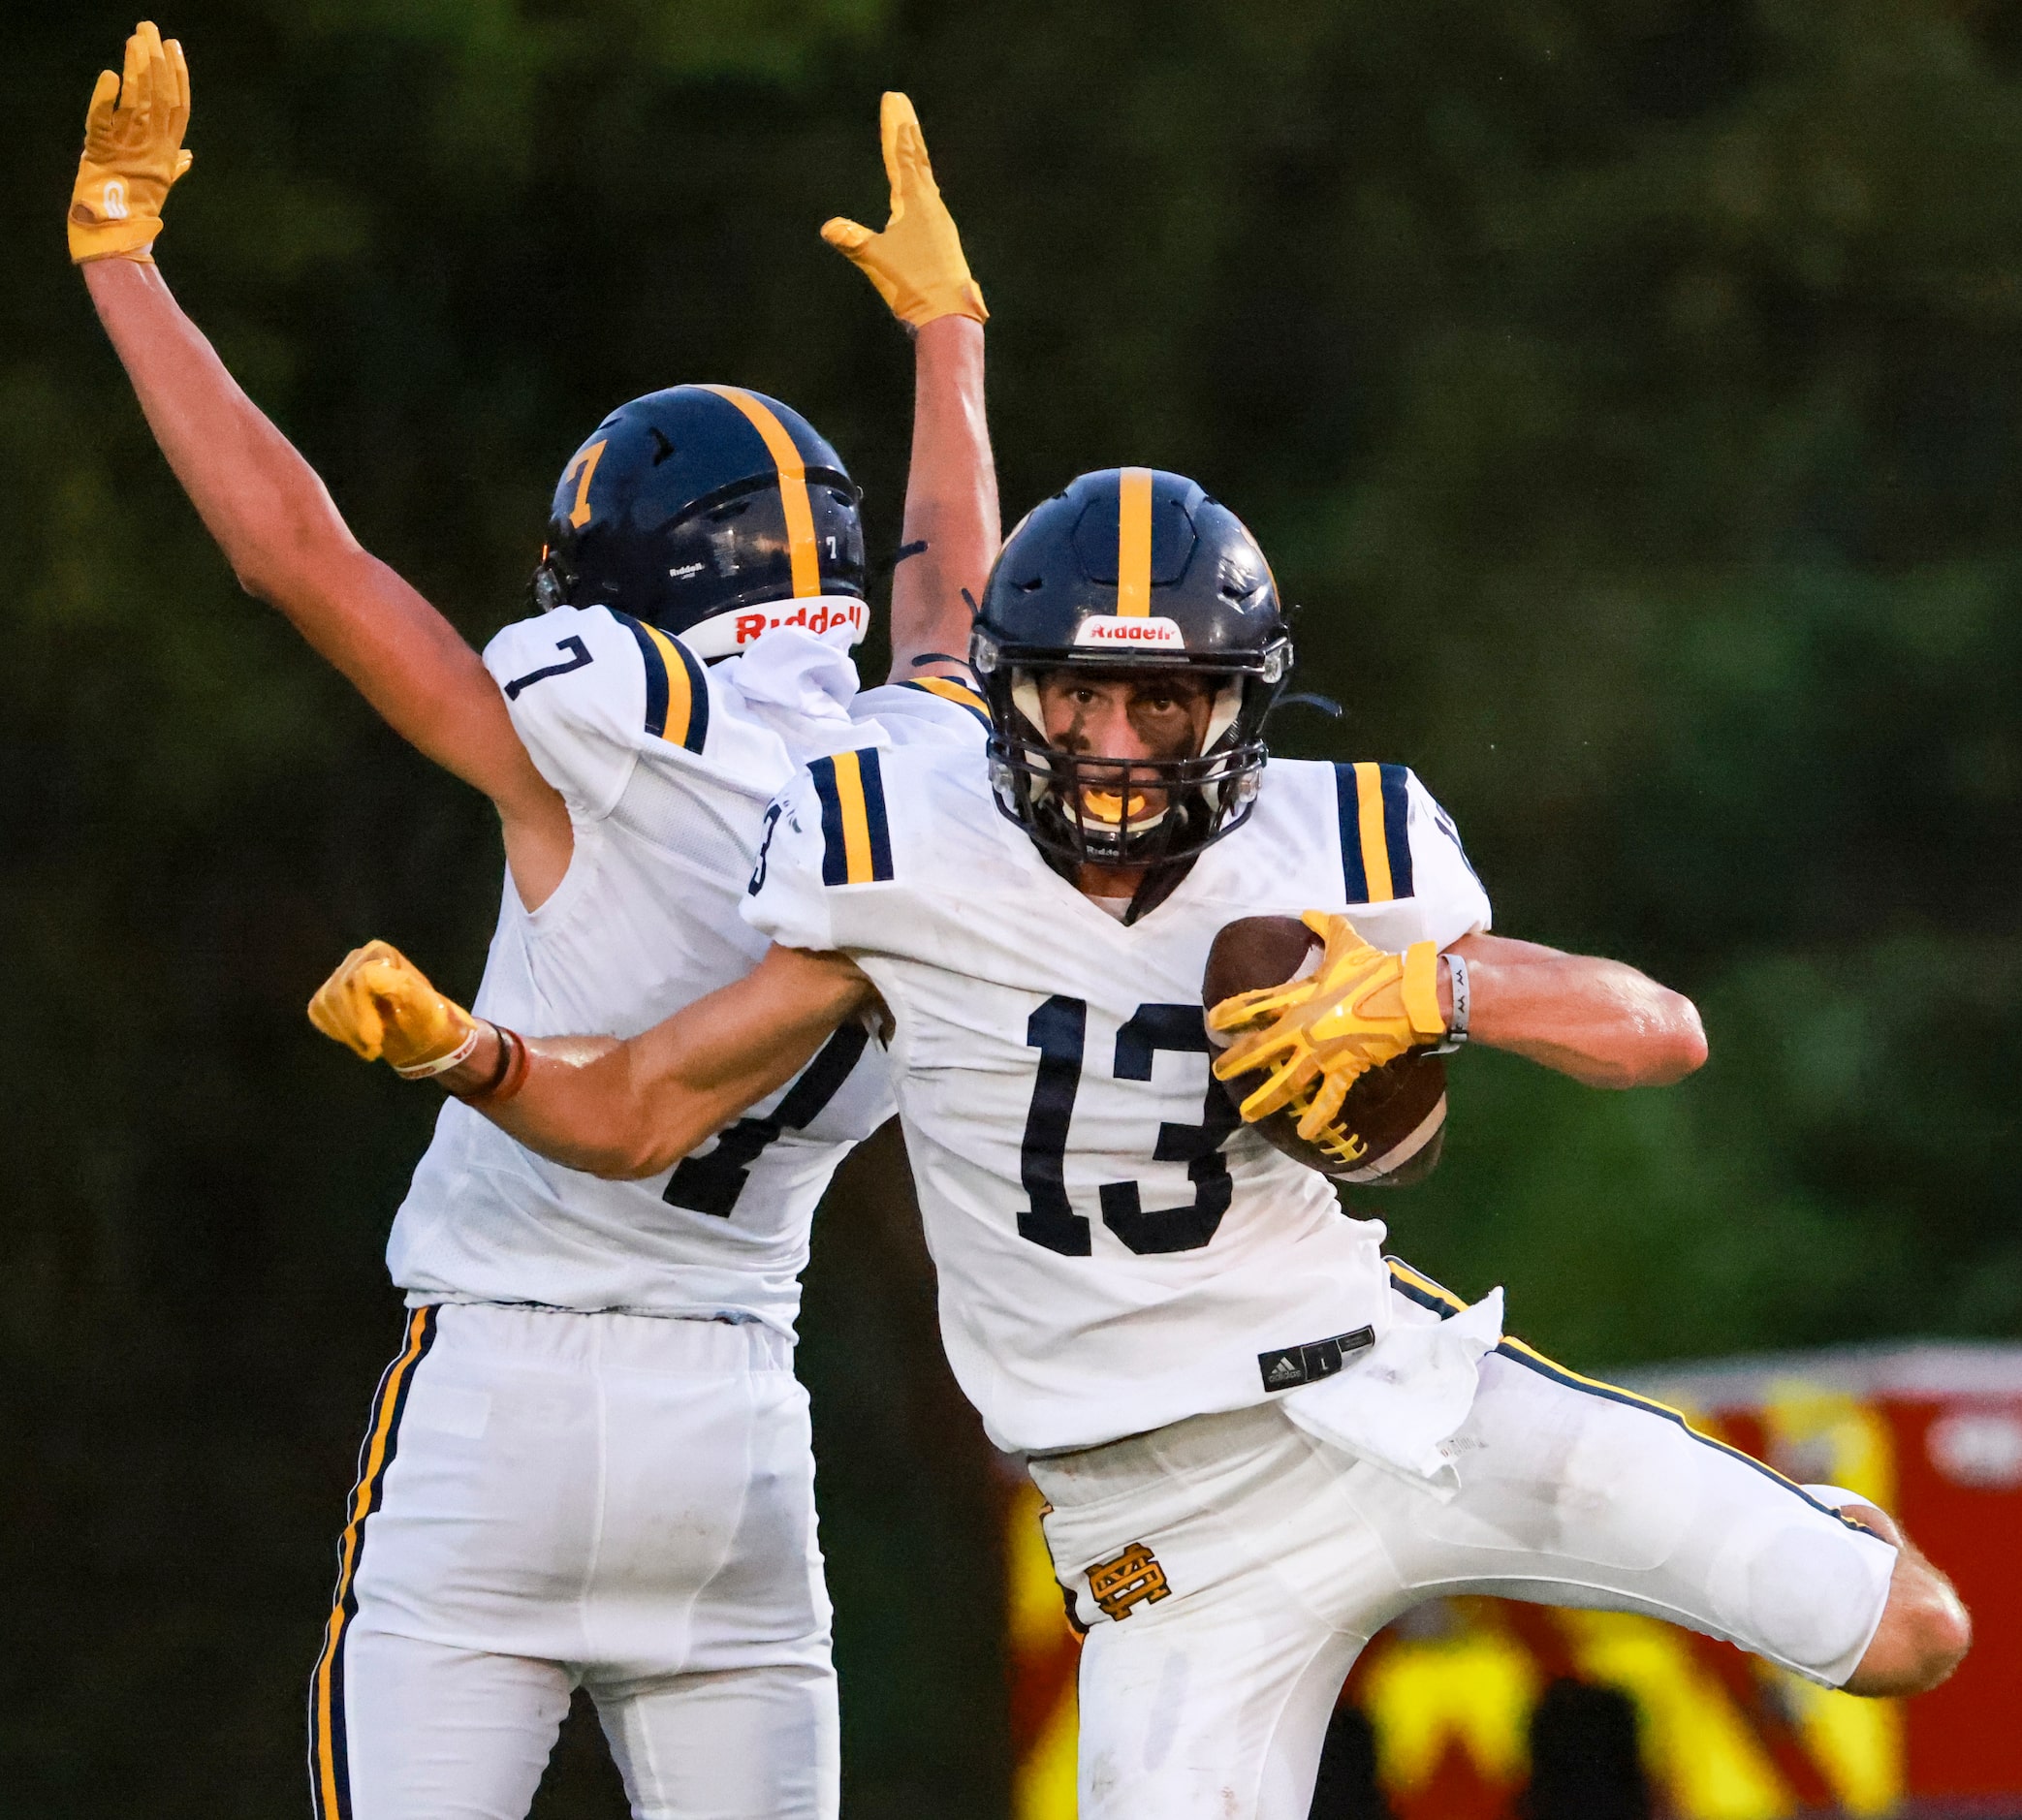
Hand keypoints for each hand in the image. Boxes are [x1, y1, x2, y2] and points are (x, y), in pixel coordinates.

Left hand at [69, 20, 194, 264]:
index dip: (178, 75)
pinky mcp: (101, 153)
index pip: (179, 107)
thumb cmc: (137, 209)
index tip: (174, 47)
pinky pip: (103, 122)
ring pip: (136, 102)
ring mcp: (128, 149)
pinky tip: (111, 76)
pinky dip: (106, 99)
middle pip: (159, 97)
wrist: (118, 234)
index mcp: (167, 152)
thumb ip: (175, 166)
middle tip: (149, 29)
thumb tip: (190, 156)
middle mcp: (152, 147)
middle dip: (155, 61)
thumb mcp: (159, 183)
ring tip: (134, 41)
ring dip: (136, 70)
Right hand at [308, 940, 480, 1077]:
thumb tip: (371, 973)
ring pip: (325, 1002)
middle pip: (337, 991)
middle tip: (375, 1047)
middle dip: (355, 1025)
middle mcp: (356, 958)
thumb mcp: (423, 1006)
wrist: (416, 1032)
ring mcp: (338, 975)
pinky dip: (338, 1032)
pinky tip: (359, 1039)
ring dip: (347, 1032)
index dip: (363, 1012)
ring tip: (372, 1047)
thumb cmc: (424, 1018)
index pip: (358, 978)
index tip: (376, 1039)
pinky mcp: (326, 995)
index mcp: (380, 953)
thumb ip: (403, 988)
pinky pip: (318, 1012)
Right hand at [821, 93, 986, 327]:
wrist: (948, 319)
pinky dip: (920, 181)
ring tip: (909, 137)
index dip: (894, 127)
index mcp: (916, 204)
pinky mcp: (942, 241)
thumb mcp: (877, 261)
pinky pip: (928, 198)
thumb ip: (853, 240)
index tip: (893, 98)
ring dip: (914, 154)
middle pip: (916, 159)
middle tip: (900, 100)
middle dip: (905, 129)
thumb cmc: (914, 288)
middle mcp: (932, 207)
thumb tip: (828, 227)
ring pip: (925, 177)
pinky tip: (921, 191)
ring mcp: (939, 224)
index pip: (902, 156)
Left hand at [1209, 912, 1445, 1139]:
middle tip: (1218, 1072)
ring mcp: (1322, 1050)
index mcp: (1300, 995)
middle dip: (1238, 1060)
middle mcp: (1303, 1025)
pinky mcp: (1346, 1067)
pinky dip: (1319, 1116)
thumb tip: (1308, 911)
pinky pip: (1329, 1096)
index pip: (1257, 1003)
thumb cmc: (1375, 966)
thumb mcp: (1345, 940)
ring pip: (1287, 1079)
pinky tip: (1306, 1134)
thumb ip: (1322, 926)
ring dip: (1266, 1098)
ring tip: (1246, 1113)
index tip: (1212, 1020)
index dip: (1233, 1012)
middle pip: (1262, 1046)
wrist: (1409, 992)